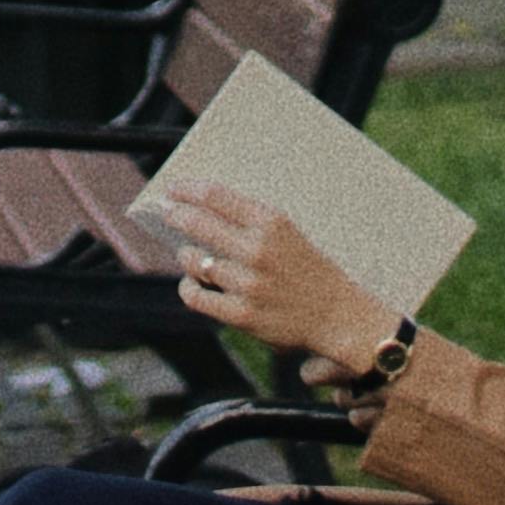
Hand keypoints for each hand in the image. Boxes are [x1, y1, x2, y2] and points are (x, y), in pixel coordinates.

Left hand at [154, 178, 399, 378]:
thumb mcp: (289, 233)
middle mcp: (258, 249)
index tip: (173, 188)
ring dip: (186, 256)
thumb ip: (252, 222)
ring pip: (194, 261)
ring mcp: (248, 283)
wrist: (337, 315)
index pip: (217, 196)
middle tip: (166, 211)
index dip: (188, 190)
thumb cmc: (310, 271)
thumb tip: (204, 208)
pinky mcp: (241, 314)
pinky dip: (188, 287)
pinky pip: (195, 295)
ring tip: (188, 255)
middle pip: (199, 223)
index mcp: (272, 223)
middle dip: (176, 215)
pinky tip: (192, 283)